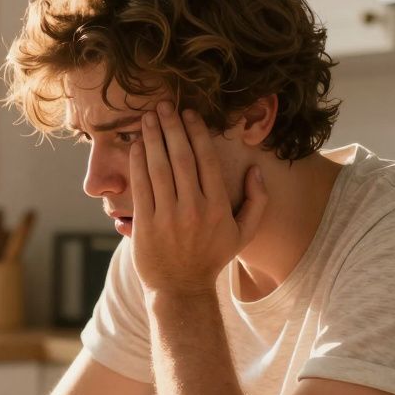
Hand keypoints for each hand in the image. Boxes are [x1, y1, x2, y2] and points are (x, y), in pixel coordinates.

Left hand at [130, 101, 268, 296]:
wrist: (180, 289)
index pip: (206, 160)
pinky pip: (141, 186)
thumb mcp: (243, 233)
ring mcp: (168, 217)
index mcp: (218, 207)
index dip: (197, 133)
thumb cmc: (211, 258)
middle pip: (182, 158)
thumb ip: (256, 201)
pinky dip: (138, 163)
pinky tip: (137, 145)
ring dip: (153, 139)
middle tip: (164, 106)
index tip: (189, 114)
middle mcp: (194, 209)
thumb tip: (256, 170)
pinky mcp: (146, 225)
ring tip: (148, 118)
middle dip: (172, 128)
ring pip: (159, 168)